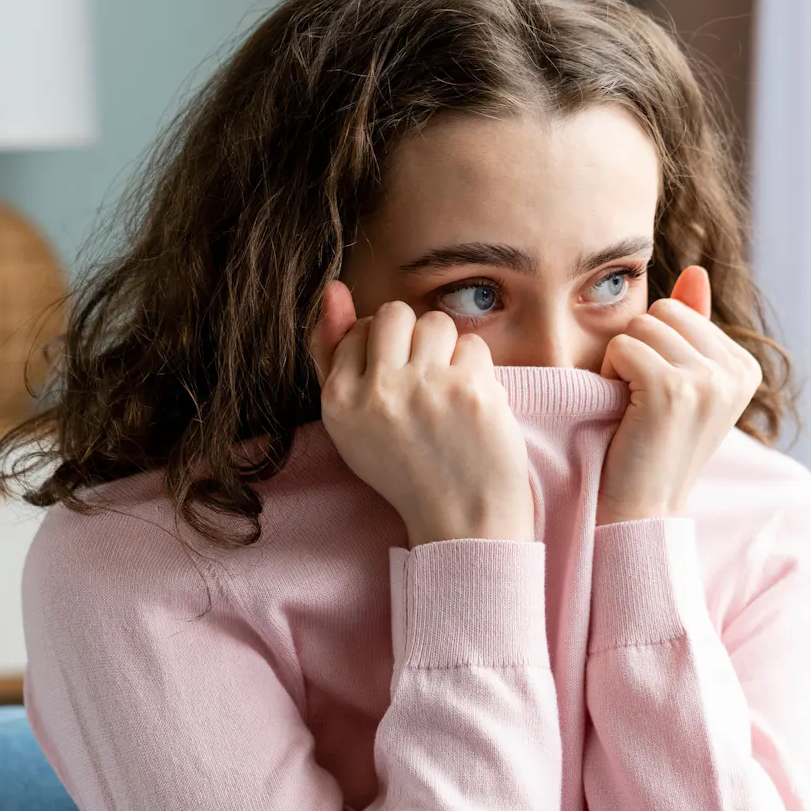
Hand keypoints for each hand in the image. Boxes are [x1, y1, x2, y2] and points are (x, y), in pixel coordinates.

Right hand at [310, 279, 534, 545]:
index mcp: (338, 402)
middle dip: (414, 337)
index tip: (399, 384)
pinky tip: (472, 403)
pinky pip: (473, 345)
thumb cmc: (408, 468)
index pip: (358, 331)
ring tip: (448, 389)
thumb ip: (333, 354)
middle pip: (395, 313)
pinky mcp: (469, 390)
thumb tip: (333, 290)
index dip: (385, 350)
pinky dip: (478, 371)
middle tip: (426, 378)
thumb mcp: (353, 421)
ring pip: (436, 322)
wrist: (462, 520)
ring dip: (448, 349)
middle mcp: (376, 392)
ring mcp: (424, 389)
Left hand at [595, 266, 760, 525]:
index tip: (662, 397)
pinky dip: (608, 375)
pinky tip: (623, 411)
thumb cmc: (653, 446)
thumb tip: (696, 271)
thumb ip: (693, 326)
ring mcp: (708, 380)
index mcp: (746, 367)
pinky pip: (621, 346)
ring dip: (622, 363)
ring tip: (635, 407)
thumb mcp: (683, 383)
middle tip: (643, 401)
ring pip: (640, 326)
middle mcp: (736, 371)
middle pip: (661, 312)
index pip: (680, 310)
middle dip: (639, 348)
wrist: (641, 509)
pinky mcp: (672, 389)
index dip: (655, 347)